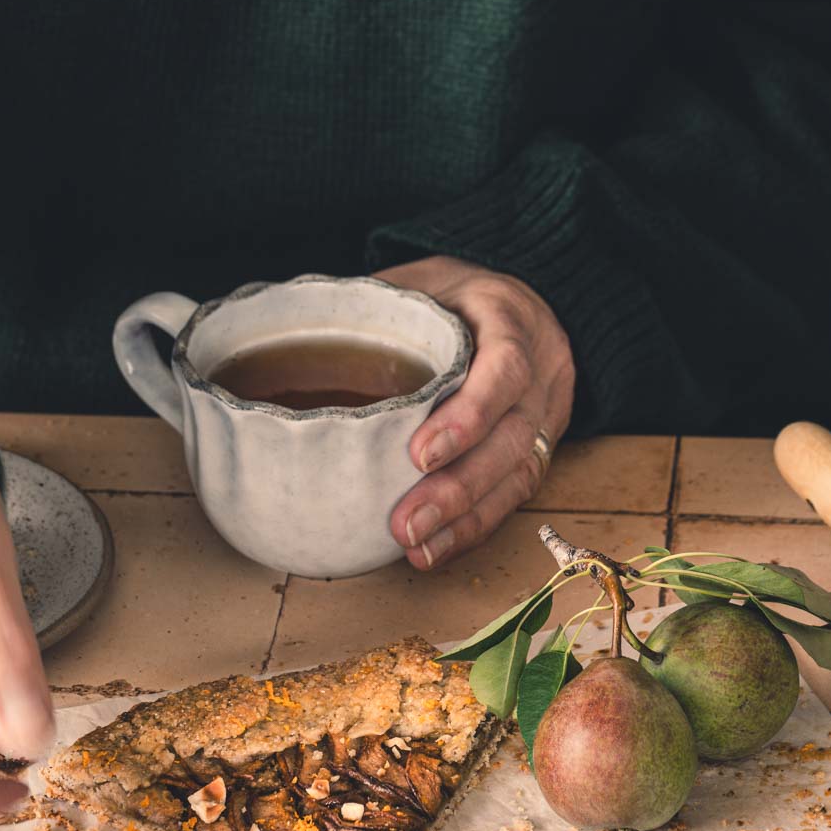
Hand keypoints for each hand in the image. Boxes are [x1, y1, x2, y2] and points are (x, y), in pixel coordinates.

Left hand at [376, 257, 573, 568]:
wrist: (508, 303)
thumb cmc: (451, 294)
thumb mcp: (417, 281)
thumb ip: (372, 307)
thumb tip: (285, 327)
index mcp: (511, 318)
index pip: (505, 369)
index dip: (469, 416)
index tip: (420, 454)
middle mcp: (541, 371)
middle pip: (512, 438)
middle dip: (459, 488)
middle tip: (407, 522)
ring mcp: (545, 414)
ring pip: (517, 475)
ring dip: (463, 519)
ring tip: (416, 546)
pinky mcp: (536, 450)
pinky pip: (512, 496)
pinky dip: (471, 527)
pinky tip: (434, 550)